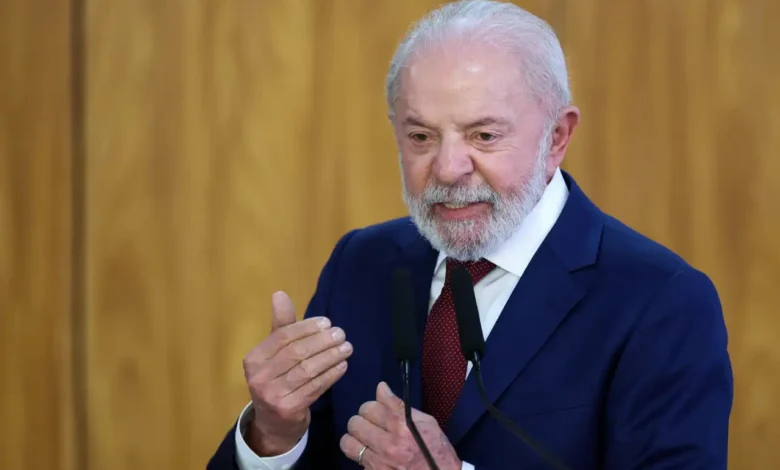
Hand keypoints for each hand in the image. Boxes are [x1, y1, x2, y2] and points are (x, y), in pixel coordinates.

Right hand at [243, 291, 352, 455]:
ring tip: (347, 348)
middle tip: (341, 334)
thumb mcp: (276, 353)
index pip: (283, 337)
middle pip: (296, 353)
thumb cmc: (277, 380)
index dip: (306, 327)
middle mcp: (258, 377)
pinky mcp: (288, 409)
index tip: (327, 323)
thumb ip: (281, 325)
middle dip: (322, 342)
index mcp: (253, 359)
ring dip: (330, 357)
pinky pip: (314, 387)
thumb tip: (279, 294)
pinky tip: (343, 366)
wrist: (274, 424)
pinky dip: (331, 375)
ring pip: (307, 370)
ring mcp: (272, 395)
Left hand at [340, 382, 461, 469]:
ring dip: (354, 438)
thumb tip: (381, 388)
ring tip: (364, 439)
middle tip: (369, 425)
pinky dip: (360, 456)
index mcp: (402, 427)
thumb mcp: (426, 422)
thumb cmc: (437, 449)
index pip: (369, 408)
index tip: (376, 412)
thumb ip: (399, 405)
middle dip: (360, 421)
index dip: (371, 407)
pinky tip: (371, 455)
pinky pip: (356, 460)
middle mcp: (388, 444)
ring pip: (348, 443)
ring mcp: (379, 463)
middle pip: (355, 423)